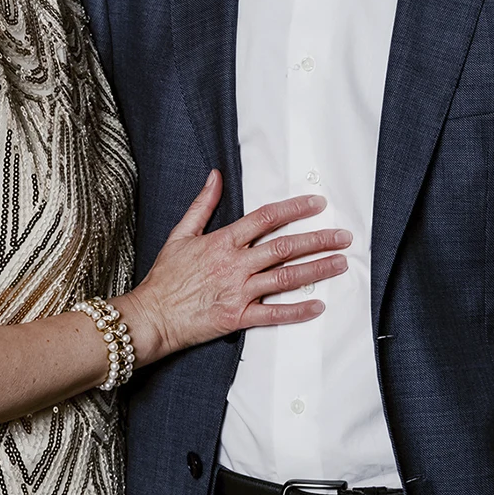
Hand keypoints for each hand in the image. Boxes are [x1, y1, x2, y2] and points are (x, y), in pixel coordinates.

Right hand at [116, 170, 349, 363]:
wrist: (150, 316)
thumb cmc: (165, 277)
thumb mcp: (180, 234)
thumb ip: (202, 205)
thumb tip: (215, 176)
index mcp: (223, 242)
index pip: (266, 218)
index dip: (295, 209)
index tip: (317, 204)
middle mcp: (235, 264)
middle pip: (284, 247)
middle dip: (318, 239)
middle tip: (343, 235)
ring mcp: (238, 292)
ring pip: (285, 277)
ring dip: (316, 269)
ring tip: (340, 263)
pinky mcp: (237, 317)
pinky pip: (273, 314)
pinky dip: (297, 310)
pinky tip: (318, 305)